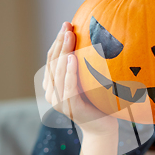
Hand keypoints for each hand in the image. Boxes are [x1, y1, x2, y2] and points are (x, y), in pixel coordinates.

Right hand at [43, 22, 118, 136]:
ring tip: (69, 36)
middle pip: (53, 63)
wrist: (103, 129)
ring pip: (58, 72)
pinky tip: (72, 58)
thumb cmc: (98, 103)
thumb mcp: (88, 81)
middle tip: (67, 26)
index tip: (66, 25)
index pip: (52, 59)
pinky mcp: (69, 108)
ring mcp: (59, 102)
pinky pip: (68, 87)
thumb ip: (83, 67)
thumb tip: (91, 39)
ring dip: (63, 52)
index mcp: (53, 85)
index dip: (57, 42)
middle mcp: (52, 93)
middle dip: (59, 42)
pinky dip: (69, 72)